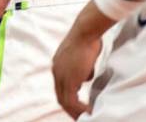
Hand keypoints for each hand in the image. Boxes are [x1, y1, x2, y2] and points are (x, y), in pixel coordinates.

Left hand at [53, 1, 112, 118]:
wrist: (85, 31)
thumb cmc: (88, 38)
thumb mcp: (84, 56)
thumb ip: (83, 68)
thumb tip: (86, 78)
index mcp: (58, 64)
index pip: (61, 86)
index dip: (69, 97)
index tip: (78, 105)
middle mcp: (56, 71)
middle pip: (60, 96)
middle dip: (71, 108)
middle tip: (81, 115)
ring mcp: (61, 76)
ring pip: (64, 101)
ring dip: (75, 111)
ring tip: (86, 116)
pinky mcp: (68, 80)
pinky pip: (72, 101)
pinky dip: (80, 109)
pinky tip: (89, 111)